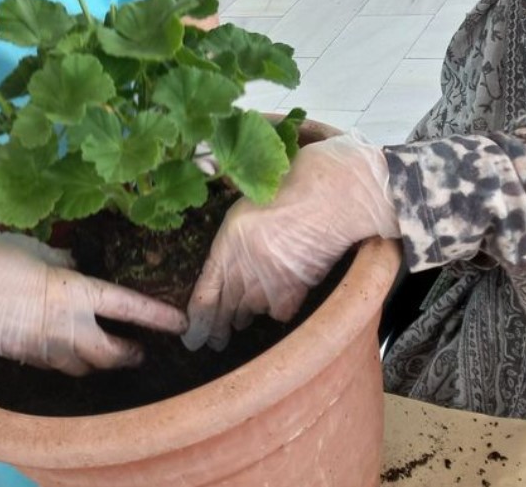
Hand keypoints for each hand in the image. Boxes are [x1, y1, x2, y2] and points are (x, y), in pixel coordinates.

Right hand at [0, 219, 186, 374]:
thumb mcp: (35, 248)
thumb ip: (62, 259)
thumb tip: (74, 263)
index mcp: (75, 291)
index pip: (128, 307)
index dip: (157, 317)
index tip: (179, 324)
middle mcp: (65, 326)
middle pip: (110, 353)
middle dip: (129, 354)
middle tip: (140, 351)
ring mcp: (42, 346)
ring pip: (83, 367)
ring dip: (99, 363)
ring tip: (108, 356)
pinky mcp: (21, 356)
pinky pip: (54, 365)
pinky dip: (68, 362)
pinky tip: (67, 352)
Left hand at [182, 131, 399, 351]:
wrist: (332, 195)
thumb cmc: (294, 187)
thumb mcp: (251, 204)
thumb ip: (237, 237)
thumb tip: (232, 259)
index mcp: (227, 241)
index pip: (205, 290)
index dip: (199, 316)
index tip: (193, 333)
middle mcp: (243, 266)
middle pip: (225, 308)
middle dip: (218, 326)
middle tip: (214, 339)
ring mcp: (269, 282)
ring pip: (250, 311)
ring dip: (245, 318)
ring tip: (241, 324)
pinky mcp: (295, 291)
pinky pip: (280, 312)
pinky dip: (279, 309)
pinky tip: (278, 304)